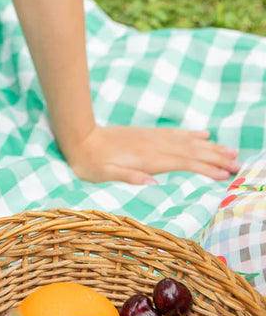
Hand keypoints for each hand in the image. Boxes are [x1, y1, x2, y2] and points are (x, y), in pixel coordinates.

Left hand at [63, 124, 240, 184]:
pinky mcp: (147, 135)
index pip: (182, 163)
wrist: (78, 137)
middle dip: (215, 158)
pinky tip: (203, 135)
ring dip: (209, 147)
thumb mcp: (104, 174)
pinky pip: (174, 135)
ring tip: (230, 151)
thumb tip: (152, 181)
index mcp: (146, 158)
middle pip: (190, 152)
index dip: (203, 168)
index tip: (224, 174)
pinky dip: (191, 135)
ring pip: (186, 143)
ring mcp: (151, 139)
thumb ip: (128, 176)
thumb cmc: (89, 162)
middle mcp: (153, 146)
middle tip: (237, 163)